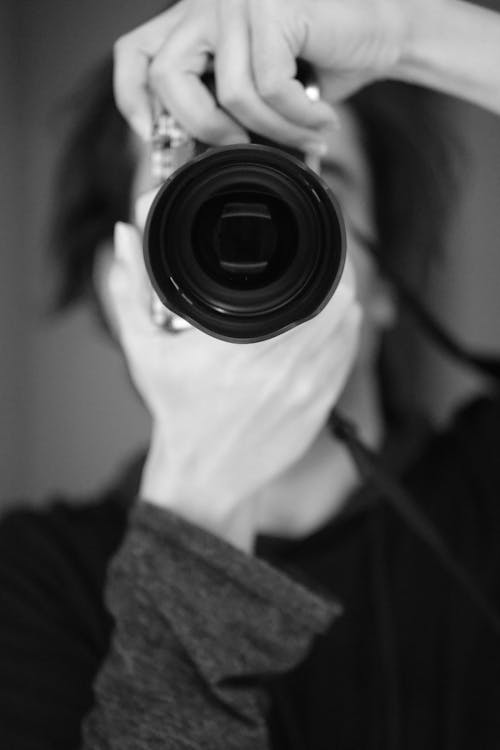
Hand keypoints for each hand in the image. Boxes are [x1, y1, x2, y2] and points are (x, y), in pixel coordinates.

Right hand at [108, 219, 360, 547]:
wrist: (205, 475)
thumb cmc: (178, 412)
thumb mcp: (145, 351)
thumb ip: (130, 291)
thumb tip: (124, 237)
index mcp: (244, 346)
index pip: (313, 285)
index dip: (322, 254)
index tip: (313, 237)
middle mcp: (285, 366)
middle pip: (341, 299)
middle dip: (335, 272)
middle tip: (320, 258)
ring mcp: (309, 389)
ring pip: (350, 326)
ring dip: (342, 301)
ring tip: (323, 287)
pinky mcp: (321, 406)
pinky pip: (348, 357)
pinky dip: (343, 335)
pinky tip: (328, 325)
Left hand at [113, 0, 415, 150]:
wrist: (384, 33)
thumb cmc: (322, 63)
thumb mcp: (257, 88)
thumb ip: (219, 107)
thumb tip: (191, 159)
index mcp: (195, 18)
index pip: (133, 52)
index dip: (132, 100)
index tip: (154, 138)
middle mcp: (209, 1)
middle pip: (167, 75)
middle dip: (202, 128)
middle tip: (240, 146)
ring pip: (230, 92)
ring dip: (273, 130)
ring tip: (305, 137)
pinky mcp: (274, 6)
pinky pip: (269, 87)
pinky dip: (298, 119)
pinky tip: (322, 121)